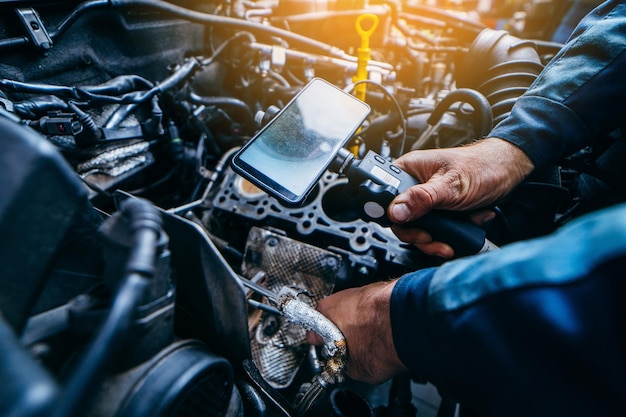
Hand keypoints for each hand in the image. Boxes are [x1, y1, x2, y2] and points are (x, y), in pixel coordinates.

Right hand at [306, 280, 406, 384]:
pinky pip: (374, 310)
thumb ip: (344, 363)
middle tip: (355, 352)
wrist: (407, 323)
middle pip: (335, 321)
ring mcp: (360, 292)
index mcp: (323, 314)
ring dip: (363, 327)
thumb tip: (350, 366)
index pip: (315, 332)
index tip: (330, 354)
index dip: (324, 347)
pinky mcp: (380, 290)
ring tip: (375, 344)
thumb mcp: (355, 368)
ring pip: (356, 314)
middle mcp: (339, 298)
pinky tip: (387, 334)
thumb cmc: (379, 339)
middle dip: (344, 336)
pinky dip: (379, 320)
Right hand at [388, 138, 533, 257]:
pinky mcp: (439, 211)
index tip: (408, 227)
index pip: (386, 198)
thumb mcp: (450, 186)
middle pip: (402, 219)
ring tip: (451, 239)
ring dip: (438, 237)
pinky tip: (466, 224)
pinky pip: (435, 230)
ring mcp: (427, 199)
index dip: (394, 216)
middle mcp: (415, 185)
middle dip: (420, 234)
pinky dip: (451, 233)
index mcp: (409, 170)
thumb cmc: (483, 166)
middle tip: (431, 238)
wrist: (509, 172)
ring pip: (418, 229)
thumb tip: (396, 212)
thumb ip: (422, 199)